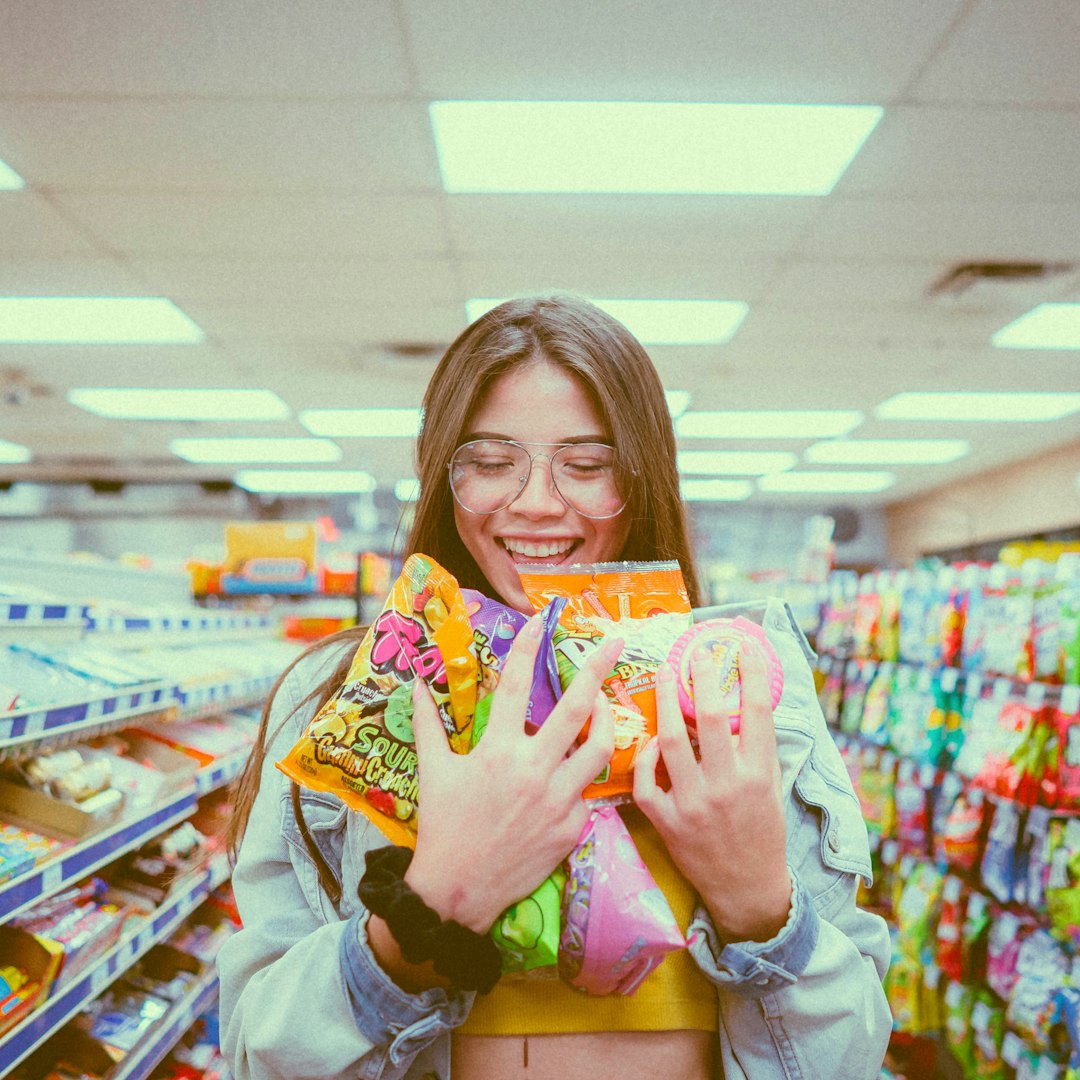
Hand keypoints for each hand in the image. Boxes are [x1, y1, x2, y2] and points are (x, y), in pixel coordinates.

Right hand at [405, 616, 619, 933]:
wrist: (456, 892)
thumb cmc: (442, 826)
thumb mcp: (433, 771)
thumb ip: (427, 724)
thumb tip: (414, 685)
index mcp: (496, 750)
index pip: (513, 685)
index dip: (525, 648)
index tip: (538, 622)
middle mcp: (533, 769)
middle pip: (577, 708)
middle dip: (598, 668)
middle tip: (615, 642)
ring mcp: (558, 800)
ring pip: (601, 748)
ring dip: (607, 720)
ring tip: (604, 705)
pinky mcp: (572, 828)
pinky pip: (588, 792)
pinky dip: (583, 777)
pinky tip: (573, 773)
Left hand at [634, 641, 790, 942]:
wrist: (747, 889)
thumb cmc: (762, 831)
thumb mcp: (772, 787)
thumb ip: (757, 747)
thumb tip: (746, 697)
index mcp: (759, 775)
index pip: (758, 712)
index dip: (753, 673)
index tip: (745, 646)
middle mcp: (728, 786)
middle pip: (711, 718)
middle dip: (703, 677)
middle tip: (696, 652)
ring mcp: (694, 806)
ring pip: (672, 742)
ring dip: (666, 704)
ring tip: (666, 676)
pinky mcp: (668, 824)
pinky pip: (646, 783)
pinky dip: (645, 758)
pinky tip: (651, 741)